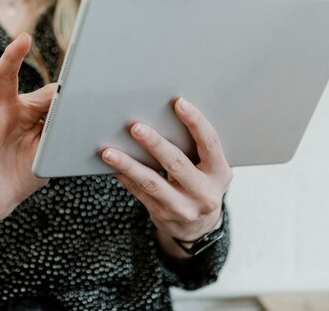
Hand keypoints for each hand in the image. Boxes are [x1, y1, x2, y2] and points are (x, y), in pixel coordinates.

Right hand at [0, 33, 55, 220]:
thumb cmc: (27, 165)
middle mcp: (2, 111)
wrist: (5, 197)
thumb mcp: (47, 144)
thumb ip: (55, 123)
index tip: (78, 71)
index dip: (59, 88)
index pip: (41, 92)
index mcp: (23, 108)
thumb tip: (71, 101)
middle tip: (24, 38)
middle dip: (13, 57)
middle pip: (4, 78)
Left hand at [101, 97, 231, 242]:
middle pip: (177, 163)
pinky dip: (124, 177)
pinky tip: (111, 166)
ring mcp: (183, 207)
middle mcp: (204, 192)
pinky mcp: (162, 215)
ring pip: (152, 182)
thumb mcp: (209, 169)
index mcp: (219, 172)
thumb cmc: (200, 184)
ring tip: (109, 152)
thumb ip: (194, 148)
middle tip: (136, 127)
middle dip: (155, 144)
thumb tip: (161, 116)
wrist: (199, 227)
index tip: (179, 103)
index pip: (210, 142)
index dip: (195, 121)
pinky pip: (139, 192)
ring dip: (128, 164)